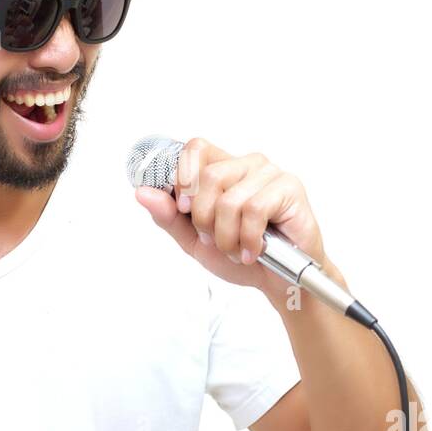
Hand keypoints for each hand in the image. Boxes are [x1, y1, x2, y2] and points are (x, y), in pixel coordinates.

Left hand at [133, 137, 327, 300]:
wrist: (277, 282)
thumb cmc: (240, 256)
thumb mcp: (194, 240)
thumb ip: (169, 216)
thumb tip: (142, 193)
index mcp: (222, 169)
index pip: (195, 149)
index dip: (184, 178)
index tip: (184, 210)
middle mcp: (245, 165)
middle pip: (210, 177)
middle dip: (205, 219)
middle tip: (215, 240)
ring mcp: (269, 173)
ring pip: (230, 198)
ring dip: (227, 236)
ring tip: (237, 250)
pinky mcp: (289, 188)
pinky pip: (255, 209)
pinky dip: (248, 239)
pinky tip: (253, 251)